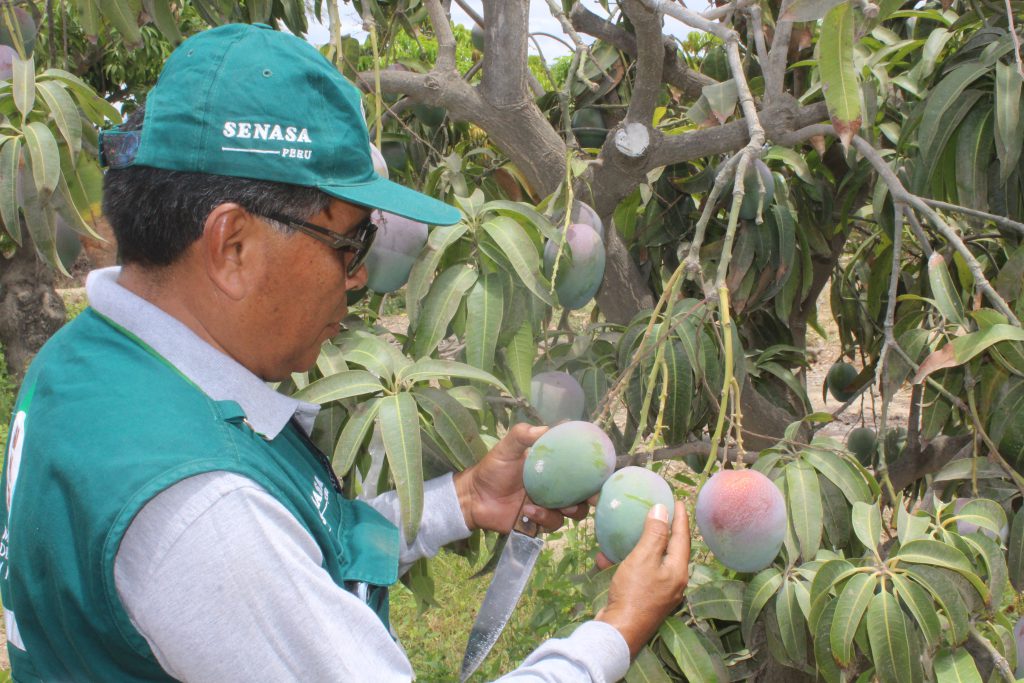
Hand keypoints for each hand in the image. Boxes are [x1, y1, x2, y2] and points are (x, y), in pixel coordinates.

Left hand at [452, 423, 588, 532]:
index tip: (604, 469)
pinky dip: (544, 518)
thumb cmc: (492, 469)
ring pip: (575, 511)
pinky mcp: (541, 522)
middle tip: (593, 498)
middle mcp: (557, 485)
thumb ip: (523, 435)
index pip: (580, 466)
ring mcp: (550, 504)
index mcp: (554, 466)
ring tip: (563, 507)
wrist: (474, 498)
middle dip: (593, 496)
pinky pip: (553, 523)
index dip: (595, 469)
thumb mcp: (506, 448)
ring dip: (571, 509)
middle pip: (586, 492)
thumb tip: (546, 428)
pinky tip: (527, 512)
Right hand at [595, 500, 689, 657]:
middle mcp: (673, 582)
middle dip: (664, 530)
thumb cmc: (633, 594)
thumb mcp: (644, 558)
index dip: (680, 517)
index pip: (682, 537)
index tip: (677, 500)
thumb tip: (662, 510)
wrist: (617, 633)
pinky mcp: (642, 598)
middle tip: (659, 511)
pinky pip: (636, 573)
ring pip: (651, 561)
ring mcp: (658, 592)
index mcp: (678, 571)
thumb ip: (654, 534)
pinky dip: (623, 562)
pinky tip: (605, 556)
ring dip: (639, 545)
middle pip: (671, 549)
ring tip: (632, 529)